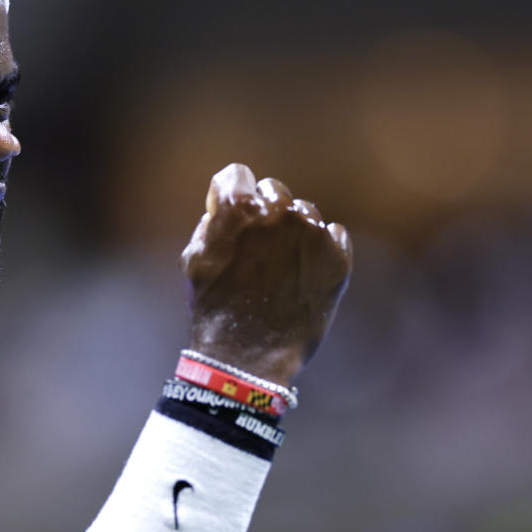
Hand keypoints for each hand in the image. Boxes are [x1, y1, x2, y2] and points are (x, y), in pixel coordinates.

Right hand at [180, 163, 351, 386]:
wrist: (248, 356)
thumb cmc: (214, 307)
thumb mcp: (193, 260)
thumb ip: (211, 223)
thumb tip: (225, 208)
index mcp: (239, 209)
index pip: (237, 174)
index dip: (229, 194)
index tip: (229, 216)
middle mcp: (279, 213)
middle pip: (274, 191)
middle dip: (265, 213)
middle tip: (257, 248)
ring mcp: (313, 233)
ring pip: (305, 213)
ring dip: (293, 233)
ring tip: (280, 268)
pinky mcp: (338, 257)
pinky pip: (333, 235)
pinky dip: (320, 250)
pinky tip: (302, 276)